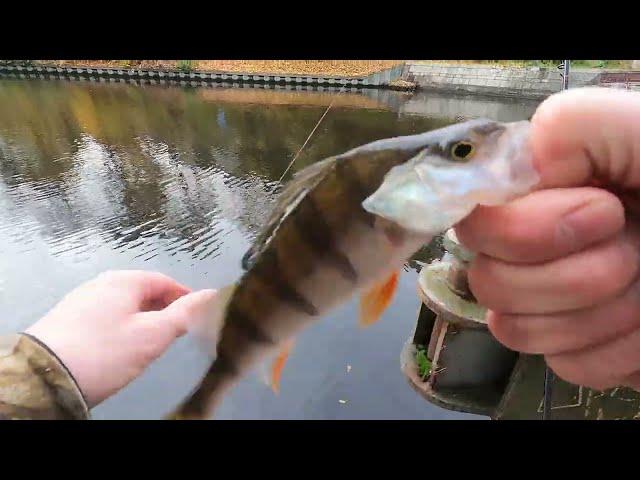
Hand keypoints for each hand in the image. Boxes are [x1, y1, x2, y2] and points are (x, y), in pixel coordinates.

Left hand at [26, 270, 216, 406]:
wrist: (44, 377)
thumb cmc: (106, 352)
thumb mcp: (152, 335)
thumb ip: (184, 314)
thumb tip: (212, 294)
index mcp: (123, 281)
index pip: (164, 281)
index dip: (185, 297)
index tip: (197, 316)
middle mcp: (101, 283)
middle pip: (143, 292)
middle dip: (163, 309)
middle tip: (176, 333)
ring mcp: (81, 299)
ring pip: (124, 305)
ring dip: (143, 319)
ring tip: (151, 343)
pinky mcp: (68, 318)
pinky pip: (106, 316)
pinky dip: (122, 326)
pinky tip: (122, 347)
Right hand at [455, 87, 639, 390]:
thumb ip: (572, 127)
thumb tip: (519, 175)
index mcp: (536, 192)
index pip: (474, 223)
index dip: (527, 231)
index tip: (605, 214)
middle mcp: (529, 246)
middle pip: (488, 282)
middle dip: (575, 276)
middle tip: (634, 248)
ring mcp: (547, 301)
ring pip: (516, 330)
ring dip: (601, 312)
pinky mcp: (574, 347)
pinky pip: (564, 365)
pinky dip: (617, 350)